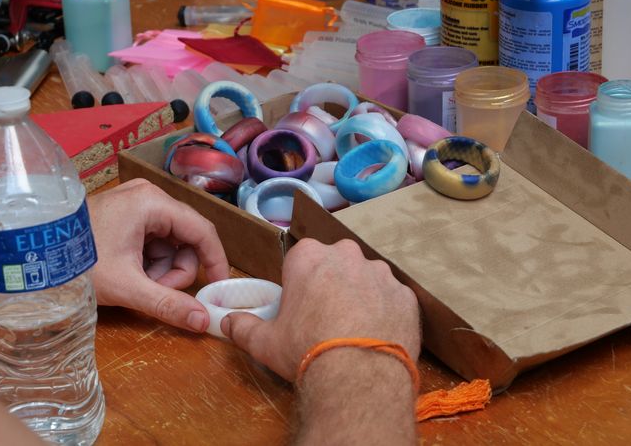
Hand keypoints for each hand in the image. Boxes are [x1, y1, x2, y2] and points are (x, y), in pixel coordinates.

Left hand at [88, 179, 229, 332]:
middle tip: (157, 292)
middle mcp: (148, 195)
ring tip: (136, 284)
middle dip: (176, 271)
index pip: (203, 230)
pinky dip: (148, 262)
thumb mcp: (127, 286)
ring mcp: (135, 203)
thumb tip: (203, 321)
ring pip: (170, 242)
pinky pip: (154, 240)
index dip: (216, 261)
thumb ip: (168, 303)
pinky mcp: (126, 214)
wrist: (30, 255)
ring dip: (161, 269)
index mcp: (152, 202)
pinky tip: (129, 274)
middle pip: (186, 238)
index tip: (220, 288)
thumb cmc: (78, 264)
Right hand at [221, 238, 420, 381]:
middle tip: (326, 317)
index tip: (300, 305)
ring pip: (366, 278)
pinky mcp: (405, 293)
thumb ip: (243, 327)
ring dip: (360, 295)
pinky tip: (376, 335)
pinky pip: (392, 298)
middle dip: (331, 283)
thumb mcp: (265, 342)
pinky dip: (385, 311)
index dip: (299, 282)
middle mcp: (346, 254)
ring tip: (353, 330)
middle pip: (335, 263)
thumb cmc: (306, 350)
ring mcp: (379, 272)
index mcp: (309, 256)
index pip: (300, 258)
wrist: (358, 375)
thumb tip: (225, 323)